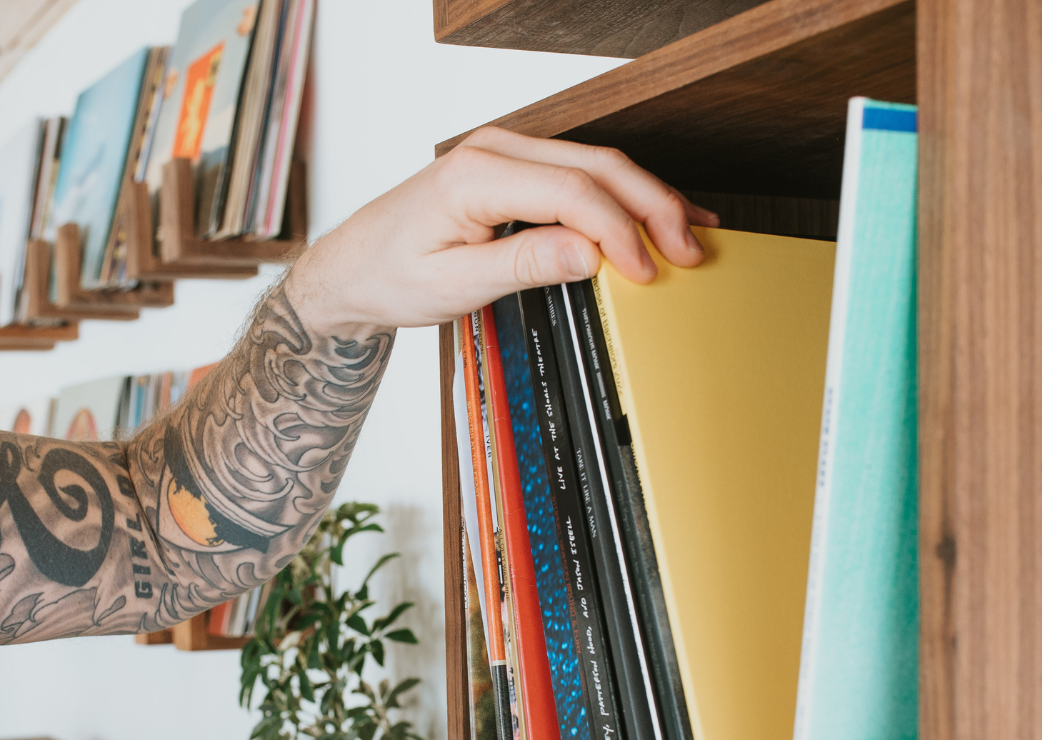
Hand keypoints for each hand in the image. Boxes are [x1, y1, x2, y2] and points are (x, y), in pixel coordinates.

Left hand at [286, 127, 719, 331]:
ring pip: (597, 165)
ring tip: (690, 236)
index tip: (645, 273)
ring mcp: (505, 155)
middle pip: (597, 166)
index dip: (618, 232)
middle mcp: (494, 151)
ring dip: (647, 200)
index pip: (571, 192)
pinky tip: (654, 216)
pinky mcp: (514, 170)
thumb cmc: (389, 276)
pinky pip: (579, 175)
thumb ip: (523, 265)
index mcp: (475, 174)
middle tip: (689, 252)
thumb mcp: (453, 285)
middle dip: (651, 208)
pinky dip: (621, 198)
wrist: (351, 269)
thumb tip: (590, 255)